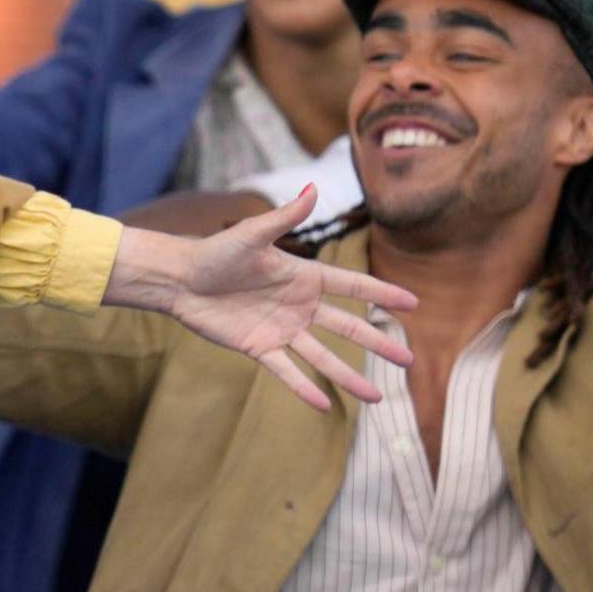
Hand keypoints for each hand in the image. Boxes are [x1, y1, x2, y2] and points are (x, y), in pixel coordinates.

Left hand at [104, 186, 414, 412]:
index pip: (352, 287)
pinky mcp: (258, 347)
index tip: (412, 303)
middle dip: (378, 342)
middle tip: (408, 360)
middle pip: (347, 327)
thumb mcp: (251, 233)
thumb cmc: (215, 252)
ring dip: (349, 376)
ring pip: (323, 356)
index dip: (381, 293)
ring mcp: (281, 329)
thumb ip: (284, 217)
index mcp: (303, 277)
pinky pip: (286, 371)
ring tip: (376, 396)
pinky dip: (304, 387)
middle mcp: (298, 305)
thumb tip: (311, 186)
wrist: (180, 279)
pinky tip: (326, 405)